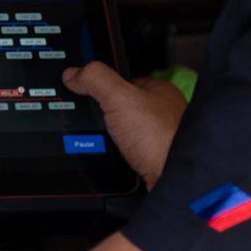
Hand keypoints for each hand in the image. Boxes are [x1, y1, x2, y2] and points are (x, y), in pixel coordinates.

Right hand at [62, 62, 187, 188]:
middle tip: (85, 118)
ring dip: (111, 139)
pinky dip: (118, 157)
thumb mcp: (120, 97)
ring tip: (93, 140)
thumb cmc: (161, 136)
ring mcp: (158, 140)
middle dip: (105, 114)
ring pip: (126, 134)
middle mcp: (161, 115)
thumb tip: (74, 73)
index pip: (125, 80)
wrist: (176, 178)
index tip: (83, 88)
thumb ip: (96, 80)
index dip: (103, 83)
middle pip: (124, 108)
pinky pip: (129, 156)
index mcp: (158, 92)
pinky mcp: (154, 162)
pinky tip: (109, 158)